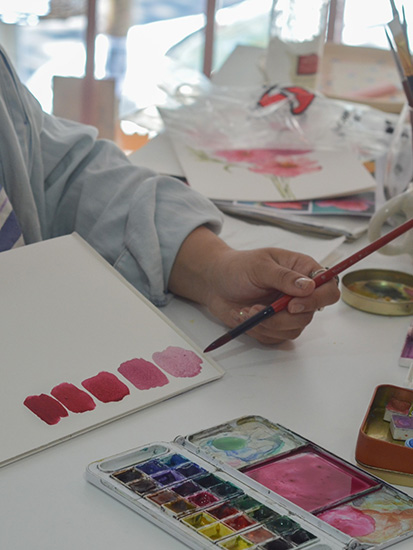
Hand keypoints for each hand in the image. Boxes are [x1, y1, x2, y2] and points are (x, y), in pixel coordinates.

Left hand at [168, 227, 339, 344]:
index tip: (292, 304)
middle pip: (310, 314)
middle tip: (260, 310)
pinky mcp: (275, 326)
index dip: (317, 300)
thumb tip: (308, 287)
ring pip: (294, 329)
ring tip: (247, 311)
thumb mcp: (259, 266)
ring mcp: (288, 311)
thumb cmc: (238, 267)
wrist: (215, 283)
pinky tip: (245, 316)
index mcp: (302, 270)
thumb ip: (283, 277)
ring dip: (268, 325)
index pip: (328, 288)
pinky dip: (259, 331)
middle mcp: (300, 292)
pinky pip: (276, 337)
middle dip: (282, 317)